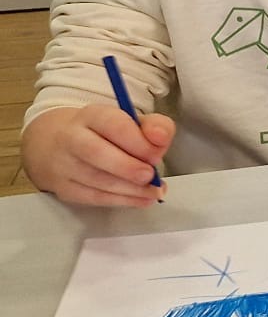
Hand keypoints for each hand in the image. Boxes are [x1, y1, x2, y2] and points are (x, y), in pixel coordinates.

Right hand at [20, 105, 173, 206]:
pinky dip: (123, 200)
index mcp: (91, 116)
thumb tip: (161, 138)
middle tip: (150, 175)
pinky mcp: (64, 188)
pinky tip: (142, 199)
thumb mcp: (130, 121)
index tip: (157, 154)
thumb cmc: (105, 134)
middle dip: (128, 167)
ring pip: (96, 179)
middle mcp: (71, 138)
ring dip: (130, 188)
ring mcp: (64, 164)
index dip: (138, 142)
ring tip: (153, 190)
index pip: (113, 125)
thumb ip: (154, 126)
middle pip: (96, 152)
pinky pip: (94, 197)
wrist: (57, 145)